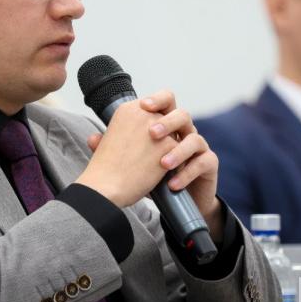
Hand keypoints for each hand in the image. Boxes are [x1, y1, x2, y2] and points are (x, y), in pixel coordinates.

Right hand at [76, 99, 175, 207]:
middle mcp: (144, 113)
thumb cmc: (105, 168)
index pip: (153, 107)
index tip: (148, 136)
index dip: (153, 122)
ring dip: (168, 150)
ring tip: (150, 165)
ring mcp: (158, 128)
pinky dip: (173, 163)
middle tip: (146, 154)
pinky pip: (178, 152)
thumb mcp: (108, 138)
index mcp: (128, 109)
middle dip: (162, 137)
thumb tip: (134, 131)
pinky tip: (159, 172)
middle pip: (165, 121)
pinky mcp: (169, 145)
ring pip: (173, 137)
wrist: (106, 186)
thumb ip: (124, 129)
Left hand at [86, 90, 222, 240]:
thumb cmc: (154, 176)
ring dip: (178, 151)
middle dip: (167, 122)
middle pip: (182, 115)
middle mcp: (184, 132)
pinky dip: (187, 173)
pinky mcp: (209, 165)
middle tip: (152, 133)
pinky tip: (173, 183)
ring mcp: (199, 147)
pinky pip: (203, 162)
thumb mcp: (134, 161)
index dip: (158, 99)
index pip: (166, 101)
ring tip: (163, 165)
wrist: (178, 202)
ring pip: (195, 139)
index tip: (143, 105)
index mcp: (167, 125)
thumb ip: (116, 147)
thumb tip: (92, 138)